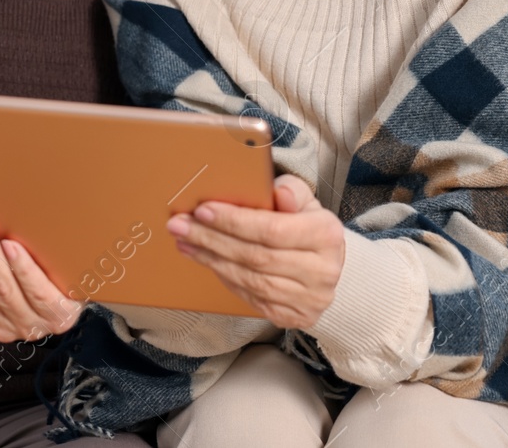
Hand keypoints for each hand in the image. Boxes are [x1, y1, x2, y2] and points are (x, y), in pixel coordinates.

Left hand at [167, 174, 344, 328]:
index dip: (234, 221)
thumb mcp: (304, 200)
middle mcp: (322, 272)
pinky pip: (251, 298)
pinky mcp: (294, 317)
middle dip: (212, 239)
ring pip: (250, 280)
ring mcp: (309, 299)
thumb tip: (278, 192)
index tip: (202, 210)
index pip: (271, 230)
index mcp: (326, 236)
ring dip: (211, 260)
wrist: (327, 264)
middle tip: (180, 226)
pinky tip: (207, 261)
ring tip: (186, 243)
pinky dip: (224, 278)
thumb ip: (290, 191)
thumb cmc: (307, 225)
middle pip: (256, 257)